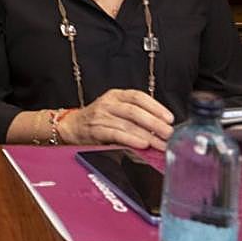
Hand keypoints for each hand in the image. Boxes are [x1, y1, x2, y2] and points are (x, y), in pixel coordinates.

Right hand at [60, 89, 174, 150]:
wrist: (72, 126)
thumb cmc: (100, 119)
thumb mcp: (116, 109)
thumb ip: (136, 115)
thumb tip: (164, 127)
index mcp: (116, 95)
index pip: (138, 97)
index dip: (155, 107)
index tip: (170, 118)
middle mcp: (108, 103)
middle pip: (134, 111)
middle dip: (155, 123)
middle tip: (170, 134)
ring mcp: (100, 116)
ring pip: (127, 124)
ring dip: (147, 136)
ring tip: (161, 144)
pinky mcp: (95, 130)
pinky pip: (115, 134)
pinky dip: (130, 139)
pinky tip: (142, 145)